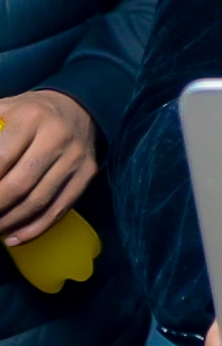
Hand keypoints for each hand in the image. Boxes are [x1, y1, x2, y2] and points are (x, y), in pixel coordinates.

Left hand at [0, 90, 99, 246]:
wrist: (79, 107)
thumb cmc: (28, 113)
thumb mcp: (2, 109)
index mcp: (30, 118)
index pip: (1, 159)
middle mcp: (57, 137)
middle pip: (19, 185)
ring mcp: (75, 158)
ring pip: (39, 201)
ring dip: (9, 222)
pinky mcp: (88, 173)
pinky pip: (60, 208)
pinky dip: (35, 228)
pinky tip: (14, 238)